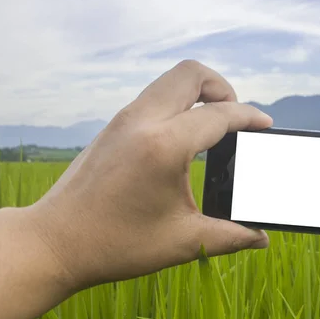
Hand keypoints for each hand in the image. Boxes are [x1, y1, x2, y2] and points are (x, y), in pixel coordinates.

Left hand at [27, 60, 272, 289]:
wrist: (54, 242)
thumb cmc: (115, 244)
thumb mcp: (183, 242)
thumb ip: (230, 236)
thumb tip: (260, 238)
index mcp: (164, 146)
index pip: (219, 114)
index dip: (249, 117)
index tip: (265, 126)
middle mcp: (142, 122)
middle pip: (192, 74)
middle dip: (223, 87)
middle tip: (235, 116)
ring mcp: (123, 120)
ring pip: (169, 80)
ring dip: (197, 92)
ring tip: (212, 123)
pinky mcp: (113, 128)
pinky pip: (153, 97)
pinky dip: (176, 103)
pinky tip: (182, 136)